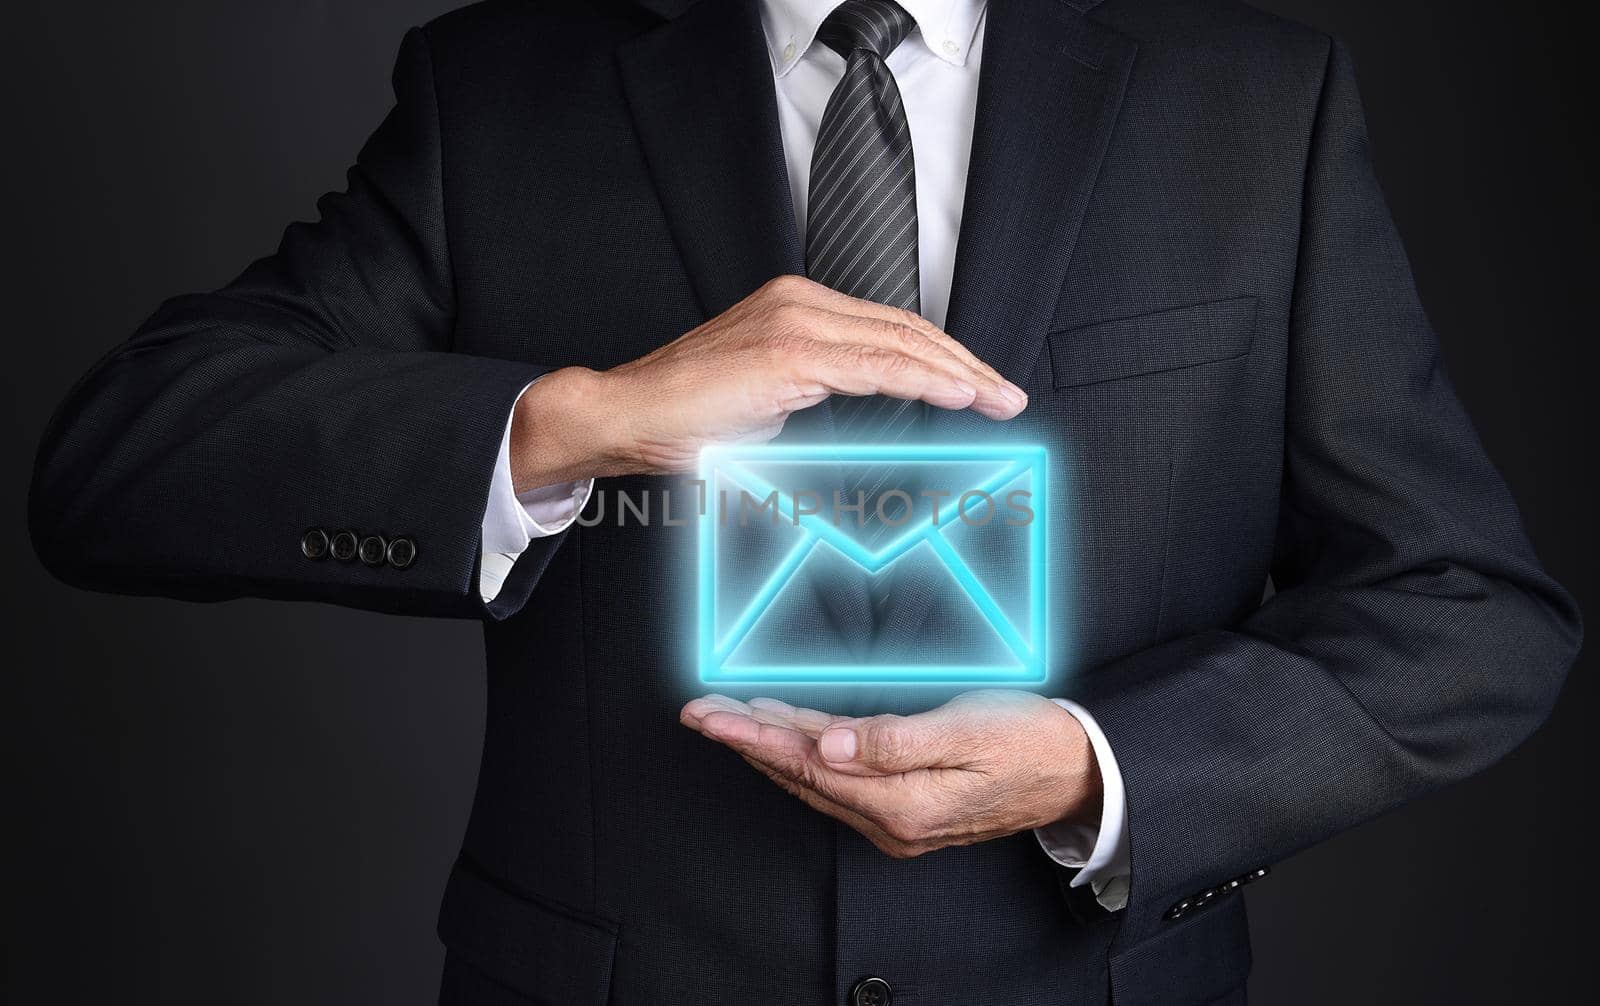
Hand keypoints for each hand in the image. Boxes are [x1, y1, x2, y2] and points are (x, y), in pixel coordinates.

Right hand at [508, 275, 1026, 487]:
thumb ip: (816, 415)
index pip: (889, 328)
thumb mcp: (767, 415)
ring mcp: (795, 322)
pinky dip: (924, 378)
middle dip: (965, 364)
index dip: (941, 356)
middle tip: (1007, 396)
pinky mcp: (788, 352)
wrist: (622, 416)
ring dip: (959, 373)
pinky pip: (875, 364)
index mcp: (796, 309)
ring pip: (900, 341)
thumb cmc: (682, 422)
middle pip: (906, 328)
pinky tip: (959, 394)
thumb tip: (860, 452)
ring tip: (998, 399)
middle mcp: (800, 303)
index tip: (979, 387)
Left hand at [680, 690, 1101, 857]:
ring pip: (814, 778)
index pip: (808, 765)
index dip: (753, 737)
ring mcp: (897, 820)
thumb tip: (828, 746)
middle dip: (745, 741)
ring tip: (726, 717)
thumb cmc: (1029, 741)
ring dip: (768, 747)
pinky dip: (803, 753)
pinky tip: (784, 733)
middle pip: (800, 775)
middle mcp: (892, 822)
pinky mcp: (905, 808)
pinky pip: (838, 780)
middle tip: (698, 711)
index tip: (710, 716)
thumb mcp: (967, 732)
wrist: (1078, 771)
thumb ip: (895, 741)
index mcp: (903, 806)